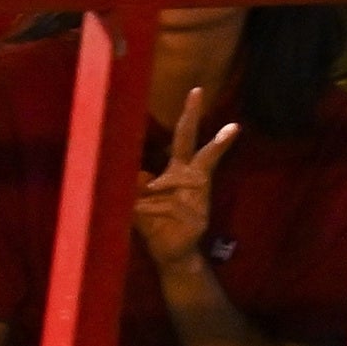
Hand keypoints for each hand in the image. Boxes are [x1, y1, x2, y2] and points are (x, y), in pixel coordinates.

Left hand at [130, 82, 239, 272]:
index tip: (196, 91)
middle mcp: (192, 180)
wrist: (171, 254)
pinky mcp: (198, 217)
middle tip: (212, 104)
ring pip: (173, 184)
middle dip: (205, 129)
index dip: (189, 116)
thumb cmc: (154, 223)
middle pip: (199, 150)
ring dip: (153, 195)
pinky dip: (153, 211)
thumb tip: (138, 173)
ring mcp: (198, 198)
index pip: (184, 138)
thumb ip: (133, 185)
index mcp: (179, 172)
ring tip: (142, 206)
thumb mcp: (137, 201)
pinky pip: (170, 206)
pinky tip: (151, 220)